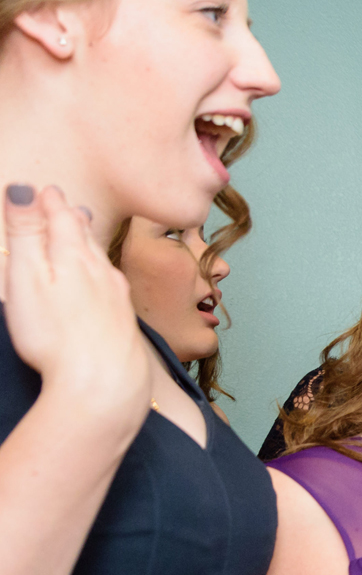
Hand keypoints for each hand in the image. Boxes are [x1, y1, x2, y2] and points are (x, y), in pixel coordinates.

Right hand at [3, 184, 151, 433]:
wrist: (105, 384)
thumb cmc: (57, 335)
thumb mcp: (28, 278)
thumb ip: (26, 234)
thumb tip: (23, 189)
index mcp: (74, 257)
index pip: (62, 219)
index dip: (50, 202)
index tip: (45, 190)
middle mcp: (102, 273)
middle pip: (85, 236)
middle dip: (71, 216)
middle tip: (64, 203)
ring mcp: (118, 298)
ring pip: (102, 258)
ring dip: (90, 240)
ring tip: (84, 229)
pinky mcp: (125, 323)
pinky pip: (114, 284)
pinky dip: (104, 270)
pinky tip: (106, 278)